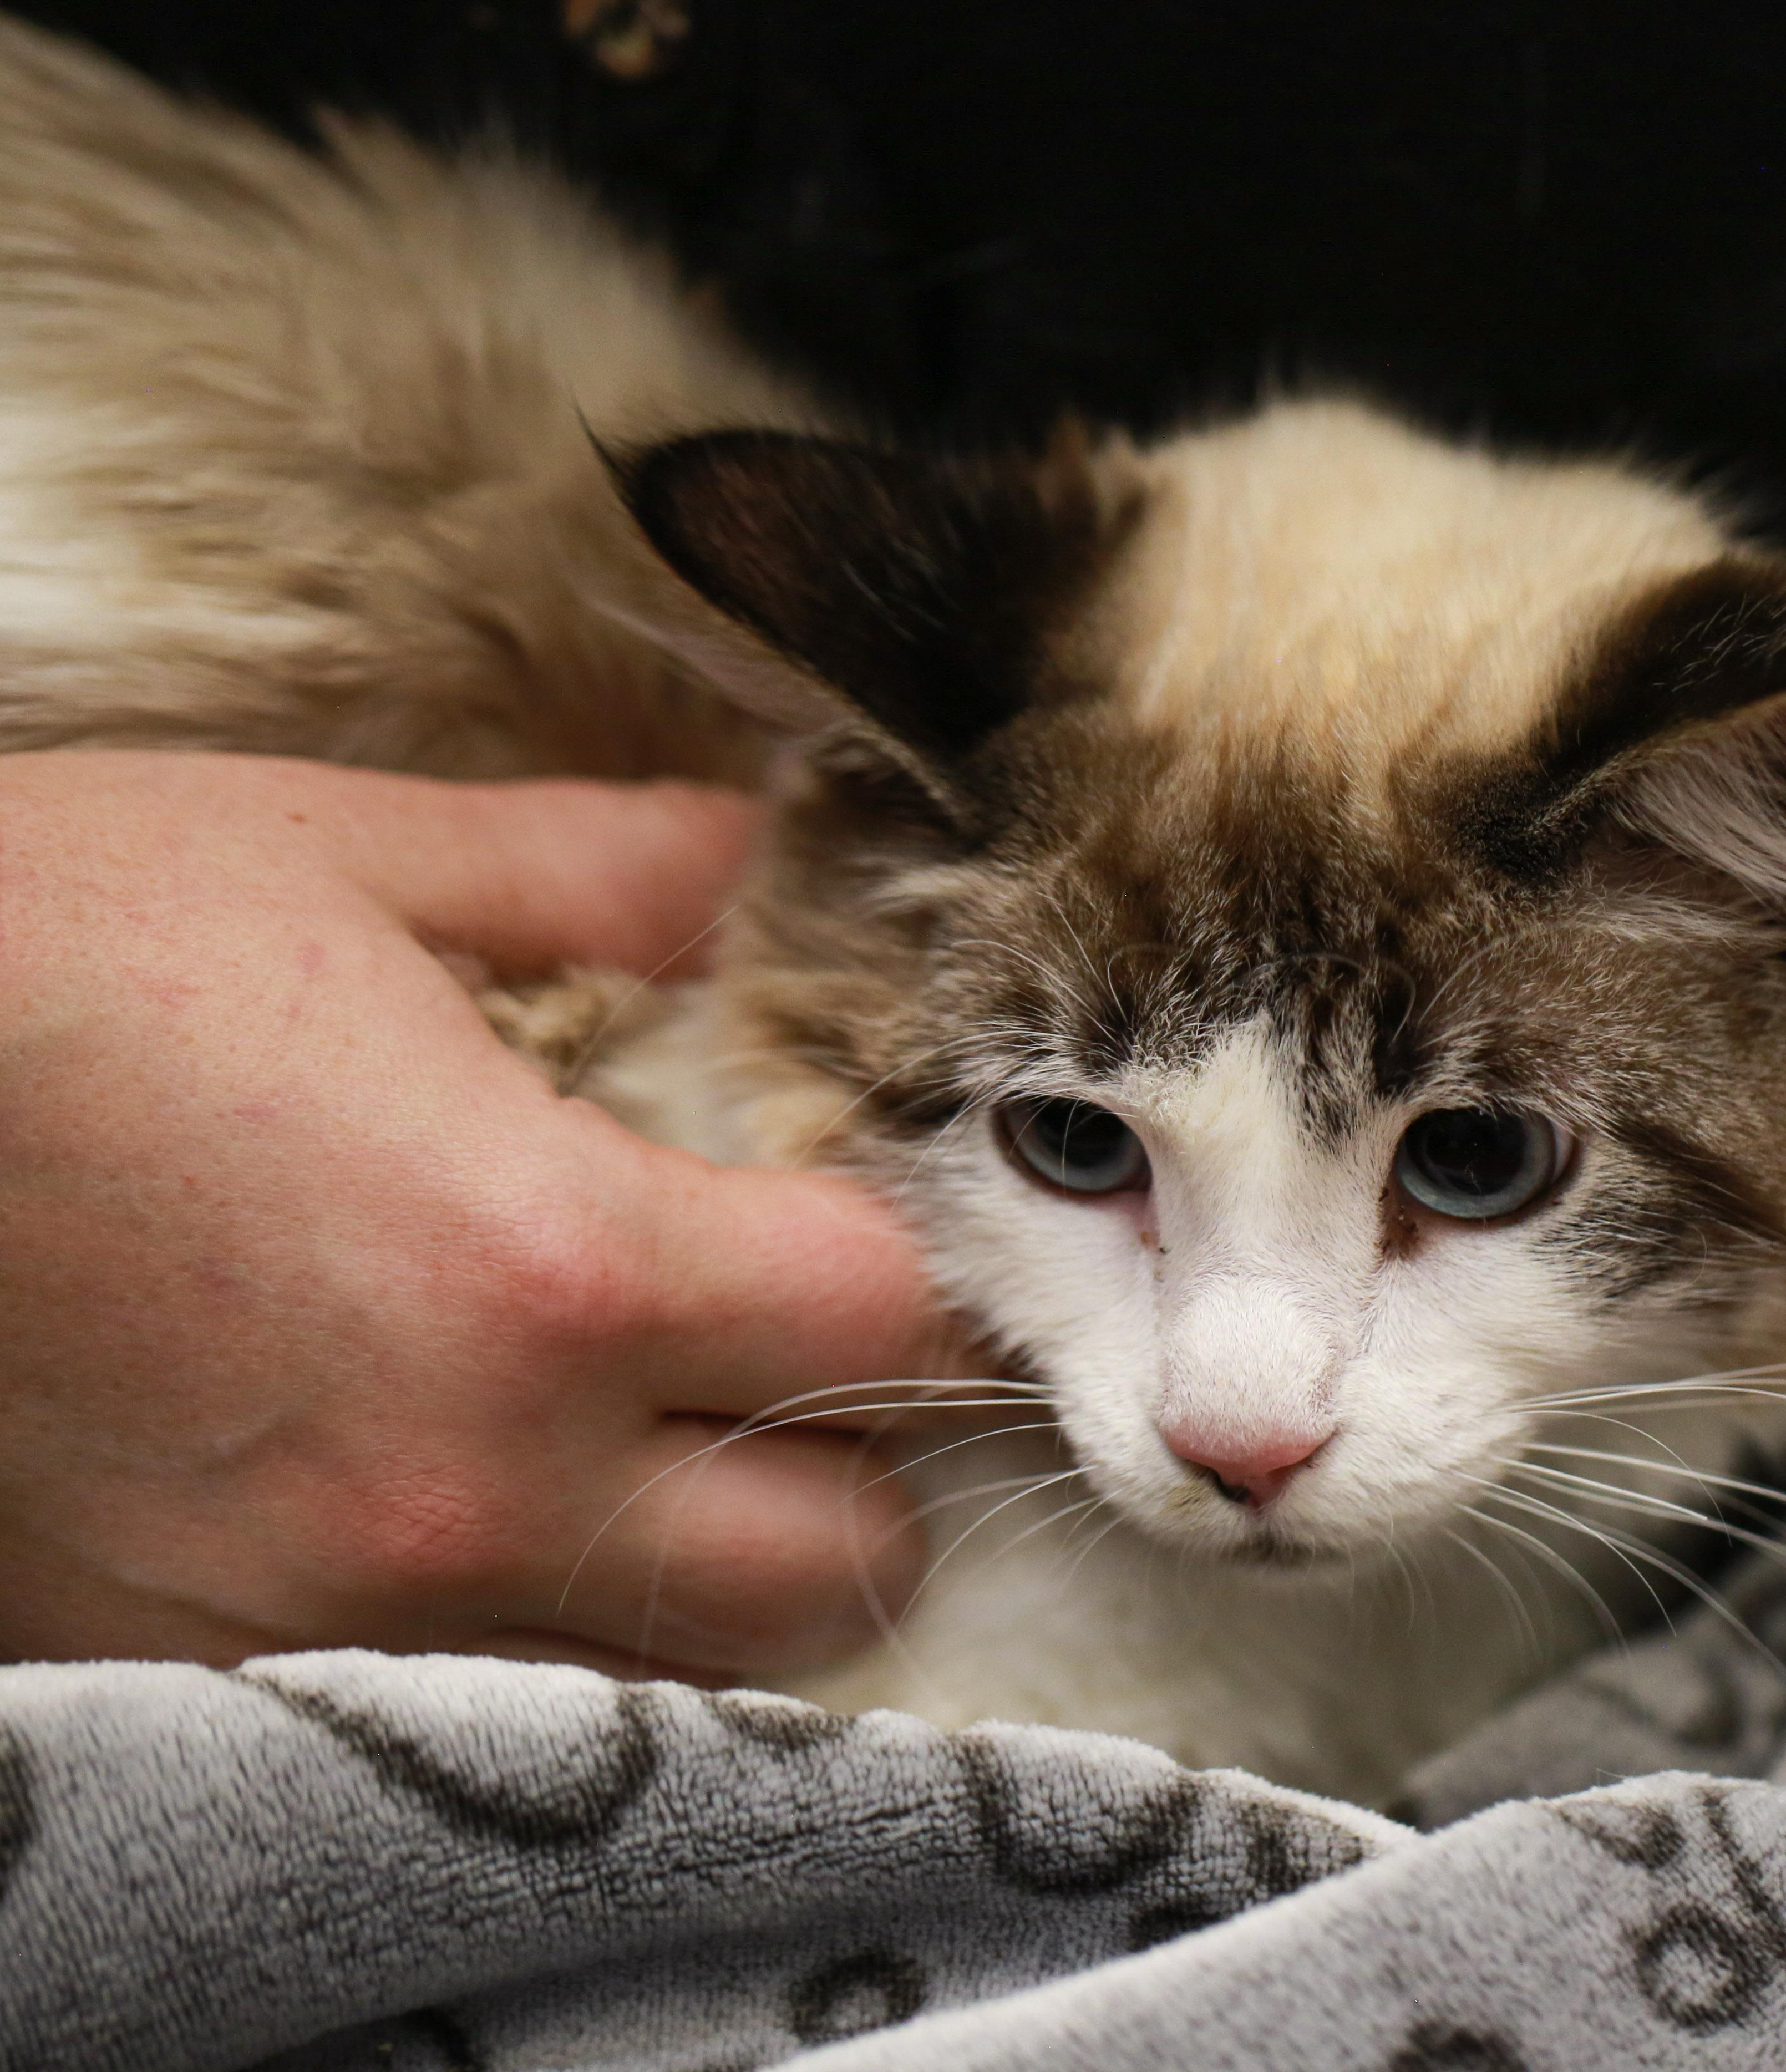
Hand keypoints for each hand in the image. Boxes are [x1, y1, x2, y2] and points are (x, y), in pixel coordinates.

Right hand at [0, 751, 949, 1682]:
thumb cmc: (53, 958)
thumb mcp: (346, 860)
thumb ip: (608, 870)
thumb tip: (763, 862)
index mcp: (552, 1265)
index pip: (889, 1329)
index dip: (919, 1274)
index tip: (879, 1231)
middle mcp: (477, 1484)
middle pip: (836, 1561)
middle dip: (859, 1458)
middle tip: (794, 1356)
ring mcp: (352, 1617)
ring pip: (686, 1671)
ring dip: (717, 1561)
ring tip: (654, 1436)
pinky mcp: (225, 1679)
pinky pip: (497, 1704)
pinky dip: (551, 1623)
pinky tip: (496, 1499)